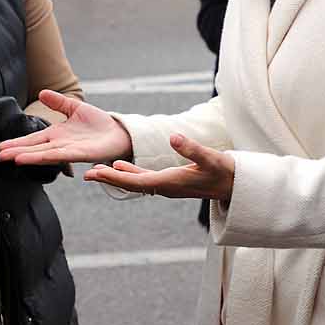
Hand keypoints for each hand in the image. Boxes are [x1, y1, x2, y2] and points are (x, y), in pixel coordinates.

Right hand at [0, 89, 131, 166]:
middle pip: (34, 148)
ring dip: (29, 157)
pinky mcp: (81, 154)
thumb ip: (58, 102)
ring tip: (12, 159)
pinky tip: (37, 159)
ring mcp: (69, 150)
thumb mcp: (75, 107)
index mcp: (56, 134)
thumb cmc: (98, 123)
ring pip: (45, 154)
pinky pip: (62, 155)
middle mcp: (60, 144)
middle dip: (17, 151)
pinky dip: (48, 157)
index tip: (1, 147)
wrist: (118, 132)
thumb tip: (42, 92)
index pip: (33, 139)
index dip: (17, 143)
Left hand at [86, 134, 234, 204]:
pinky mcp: (171, 182)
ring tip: (97, 172)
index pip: (136, 183)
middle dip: (109, 180)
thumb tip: (173, 137)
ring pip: (136, 183)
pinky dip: (130, 173)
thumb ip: (192, 148)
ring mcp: (168, 186)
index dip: (115, 178)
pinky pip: (144, 179)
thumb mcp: (210, 157)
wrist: (237, 185)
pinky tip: (121, 167)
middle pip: (131, 185)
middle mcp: (166, 188)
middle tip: (86, 175)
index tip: (96, 174)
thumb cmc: (225, 172)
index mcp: (170, 183)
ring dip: (117, 177)